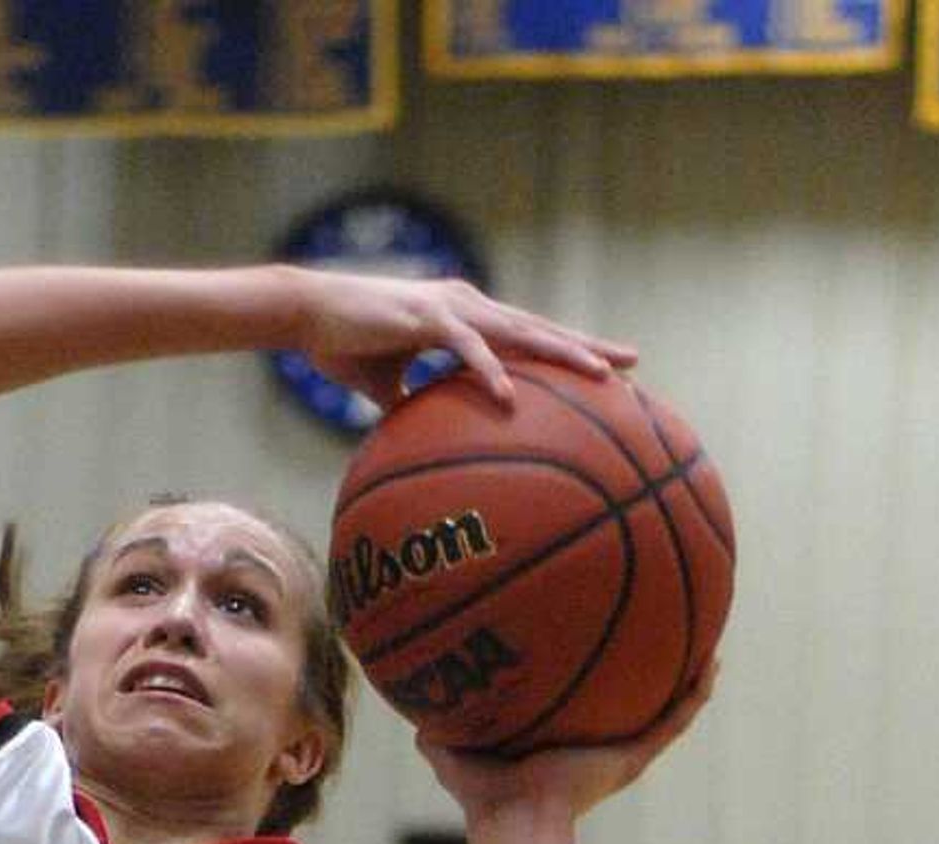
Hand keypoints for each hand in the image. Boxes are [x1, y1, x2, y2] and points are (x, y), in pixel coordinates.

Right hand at [289, 268, 637, 412]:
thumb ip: (414, 407)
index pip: (528, 336)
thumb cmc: (344, 348)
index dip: (568, 352)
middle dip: (587, 346)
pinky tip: (512, 398)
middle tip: (634, 362)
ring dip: (561, 353)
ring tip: (600, 375)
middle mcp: (469, 306)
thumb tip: (422, 443)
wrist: (305, 315)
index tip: (607, 370)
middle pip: (540, 328)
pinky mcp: (426, 319)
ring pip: (520, 331)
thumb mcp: (387, 387)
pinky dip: (491, 372)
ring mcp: (451, 309)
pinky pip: (468, 350)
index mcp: (466, 320)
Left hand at [416, 663, 718, 830]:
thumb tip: (411, 716)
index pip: (581, 706)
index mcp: (560, 744)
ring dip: (683, 679)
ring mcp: (619, 754)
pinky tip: (712, 665)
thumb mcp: (454, 755)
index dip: (591, 680)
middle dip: (644, 670)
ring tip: (705, 642)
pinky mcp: (633, 758)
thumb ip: (436, 734)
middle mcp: (596, 748)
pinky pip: (672, 721)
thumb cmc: (486, 799)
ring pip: (662, 711)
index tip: (599, 642)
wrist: (517, 824)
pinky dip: (693, 696)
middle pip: (628, 704)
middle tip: (662, 629)